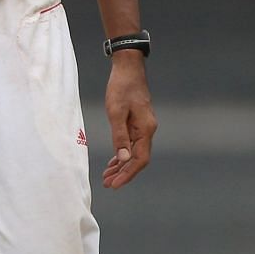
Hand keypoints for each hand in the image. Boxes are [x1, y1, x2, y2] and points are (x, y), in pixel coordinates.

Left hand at [101, 55, 154, 188]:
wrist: (128, 68)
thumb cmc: (121, 87)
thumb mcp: (116, 112)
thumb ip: (119, 136)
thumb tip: (123, 158)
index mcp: (145, 129)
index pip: (139, 159)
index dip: (127, 173)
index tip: (114, 184)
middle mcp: (148, 130)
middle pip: (138, 159)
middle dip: (123, 173)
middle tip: (107, 184)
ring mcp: (143, 127)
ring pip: (134, 153)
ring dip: (122, 165)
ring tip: (107, 177)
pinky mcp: (137, 123)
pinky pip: (131, 144)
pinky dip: (122, 154)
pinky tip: (114, 162)